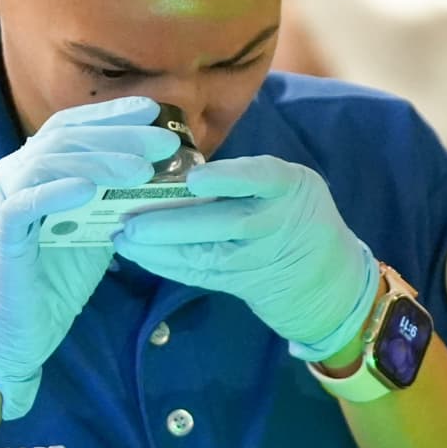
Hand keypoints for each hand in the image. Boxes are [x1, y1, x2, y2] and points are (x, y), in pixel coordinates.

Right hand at [0, 96, 180, 418]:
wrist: (20, 334)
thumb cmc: (57, 277)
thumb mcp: (96, 227)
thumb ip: (117, 197)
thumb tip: (163, 170)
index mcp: (33, 168)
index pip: (71, 126)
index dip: (111, 114)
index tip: (155, 111)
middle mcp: (12, 175)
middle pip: (66, 139)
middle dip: (119, 136)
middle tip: (165, 144)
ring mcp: (2, 202)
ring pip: (47, 163)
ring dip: (98, 162)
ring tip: (141, 169)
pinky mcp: (0, 234)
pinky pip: (23, 205)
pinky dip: (57, 192)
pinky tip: (89, 190)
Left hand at [114, 155, 378, 361]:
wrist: (324, 274)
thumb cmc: (293, 208)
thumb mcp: (285, 181)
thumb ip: (245, 174)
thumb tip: (175, 165)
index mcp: (288, 186)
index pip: (262, 177)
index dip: (229, 178)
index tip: (193, 179)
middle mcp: (275, 223)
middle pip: (225, 224)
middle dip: (173, 223)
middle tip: (130, 219)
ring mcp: (258, 258)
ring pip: (205, 255)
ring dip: (158, 248)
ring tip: (123, 237)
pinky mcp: (239, 282)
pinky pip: (199, 275)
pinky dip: (166, 265)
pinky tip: (138, 255)